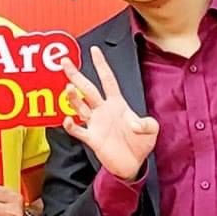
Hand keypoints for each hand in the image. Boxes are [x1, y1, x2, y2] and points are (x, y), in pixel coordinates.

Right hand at [63, 48, 158, 182]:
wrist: (132, 164)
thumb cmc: (141, 144)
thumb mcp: (152, 130)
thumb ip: (146, 123)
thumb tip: (133, 122)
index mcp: (117, 103)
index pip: (107, 79)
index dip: (101, 65)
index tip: (94, 51)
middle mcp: (103, 110)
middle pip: (87, 89)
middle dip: (76, 75)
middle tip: (64, 63)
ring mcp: (95, 123)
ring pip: (79, 106)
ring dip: (73, 98)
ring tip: (68, 88)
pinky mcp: (91, 138)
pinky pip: (78, 130)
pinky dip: (71, 125)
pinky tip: (68, 120)